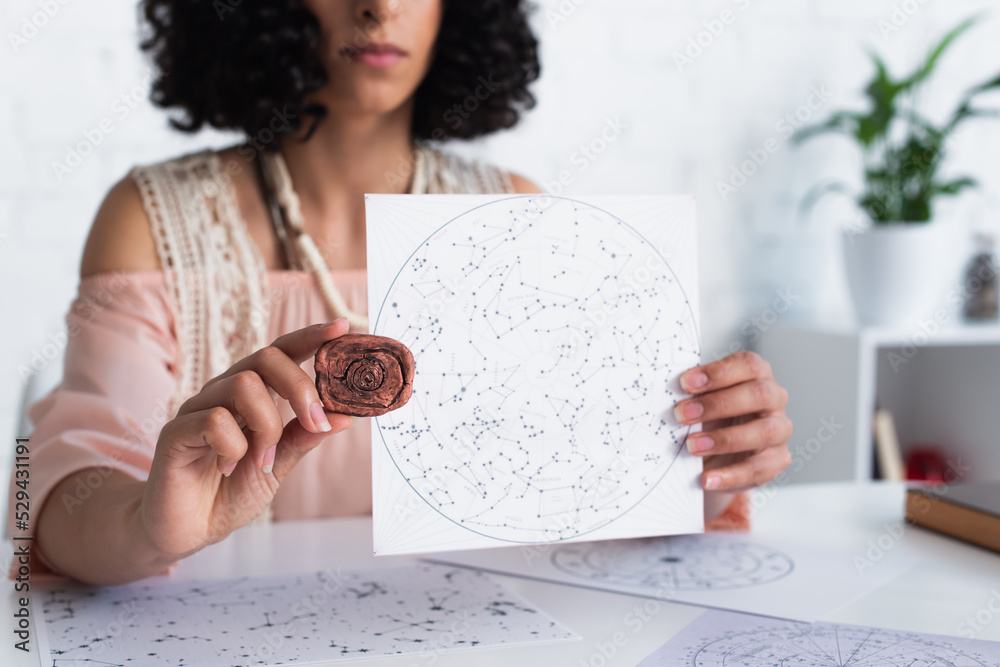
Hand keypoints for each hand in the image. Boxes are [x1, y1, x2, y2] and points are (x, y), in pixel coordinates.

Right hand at [140, 318, 355, 558]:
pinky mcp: (175, 431)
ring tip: (261, 461)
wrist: (189, 530)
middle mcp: (224, 392)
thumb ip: (305, 437)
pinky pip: (214, 421)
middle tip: (316, 422)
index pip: (281, 352)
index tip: (342, 327)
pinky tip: (226, 468)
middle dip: (300, 387)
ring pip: (243, 386)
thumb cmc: (230, 491)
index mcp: (252, 394)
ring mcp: (197, 408)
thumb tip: (346, 416)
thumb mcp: (279, 464)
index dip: (310, 337)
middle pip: (266, 358)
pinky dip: (233, 448)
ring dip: (266, 428)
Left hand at [675, 351, 792, 492]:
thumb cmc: (710, 416)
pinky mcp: (778, 460)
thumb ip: (693, 394)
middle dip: (717, 404)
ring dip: (724, 440)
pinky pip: (759, 468)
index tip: (684, 383)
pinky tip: (707, 478)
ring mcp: (780, 429)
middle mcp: (774, 398)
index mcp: (757, 375)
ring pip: (764, 432)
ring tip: (692, 447)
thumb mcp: (701, 400)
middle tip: (681, 414)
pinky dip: (731, 475)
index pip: (748, 365)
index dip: (718, 373)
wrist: (717, 454)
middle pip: (759, 394)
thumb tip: (665, 393)